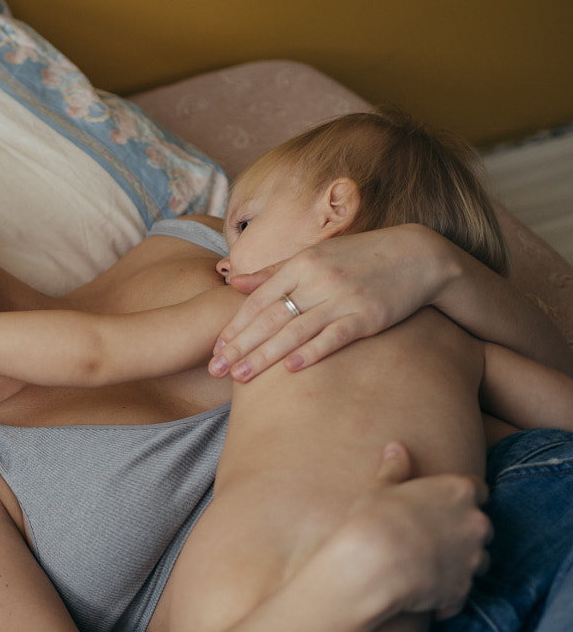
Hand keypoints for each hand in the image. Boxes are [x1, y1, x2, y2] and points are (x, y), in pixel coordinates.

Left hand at [209, 225, 454, 380]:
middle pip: (270, 318)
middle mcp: (317, 280)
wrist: (417, 255)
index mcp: (301, 264)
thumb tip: (233, 283)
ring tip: (239, 376)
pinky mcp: (367, 316)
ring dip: (264, 355)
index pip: (258, 300)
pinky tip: (291, 369)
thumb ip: (272, 272)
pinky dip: (312, 352)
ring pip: (295, 331)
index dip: (235, 325)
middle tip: (215, 369)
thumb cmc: (359, 257)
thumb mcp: (314, 256)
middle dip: (239, 346)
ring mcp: (342, 298)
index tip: (215, 348)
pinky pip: (334, 336)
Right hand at [338, 443, 491, 620]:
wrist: (374, 565)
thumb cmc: (375, 519)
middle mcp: (476, 523)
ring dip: (458, 560)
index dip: (459, 497)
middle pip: (480, 525)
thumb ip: (394, 468)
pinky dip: (446, 591)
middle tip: (429, 534)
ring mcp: (473, 558)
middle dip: (461, 530)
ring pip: (476, 559)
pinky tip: (421, 589)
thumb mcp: (379, 487)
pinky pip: (459, 590)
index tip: (441, 504)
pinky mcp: (464, 589)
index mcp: (459, 491)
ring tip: (425, 563)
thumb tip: (396, 448)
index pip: (478, 489)